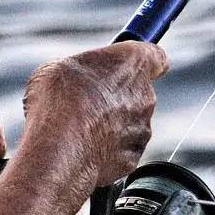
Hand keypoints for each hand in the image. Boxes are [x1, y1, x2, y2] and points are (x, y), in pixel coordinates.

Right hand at [22, 41, 168, 187]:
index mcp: (132, 63)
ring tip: (76, 129)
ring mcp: (142, 129)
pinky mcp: (133, 158)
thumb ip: (82, 68)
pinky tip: (81, 149)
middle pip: (137, 92)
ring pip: (129, 123)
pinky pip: (121, 150)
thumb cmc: (59, 102)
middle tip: (84, 102)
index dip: (145, 61)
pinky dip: (105, 150)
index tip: (130, 65)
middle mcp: (146, 95)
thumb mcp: (58, 66)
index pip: (156, 57)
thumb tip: (78, 76)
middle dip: (115, 96)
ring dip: (109, 125)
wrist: (58, 151)